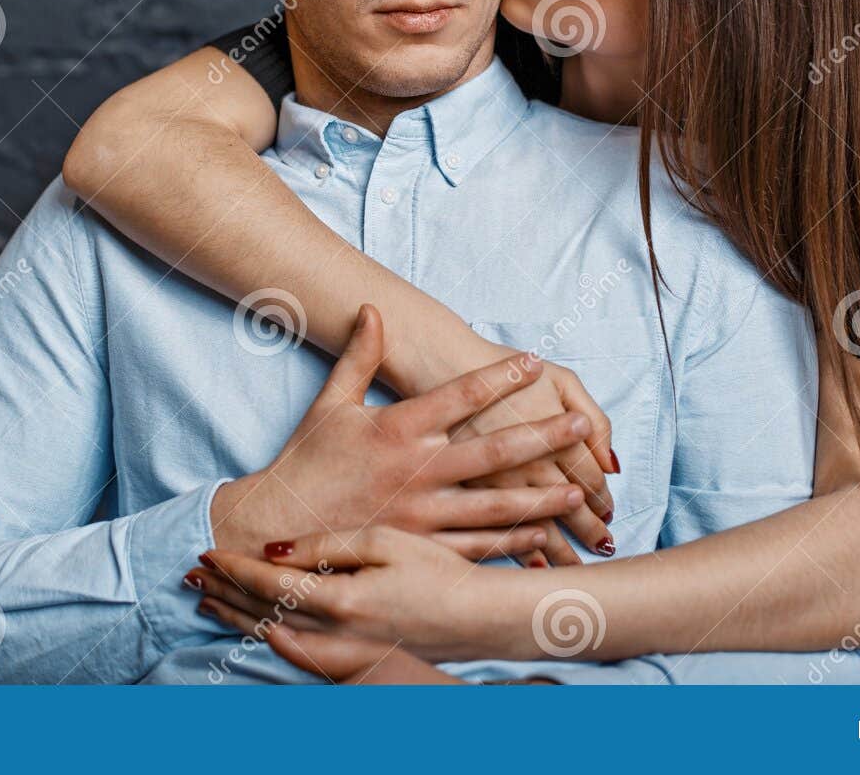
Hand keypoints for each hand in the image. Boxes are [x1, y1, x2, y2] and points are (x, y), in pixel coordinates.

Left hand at [194, 526, 517, 662]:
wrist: (482, 619)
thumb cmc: (440, 572)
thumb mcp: (385, 542)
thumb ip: (327, 545)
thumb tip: (275, 551)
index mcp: (339, 602)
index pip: (267, 585)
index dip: (232, 567)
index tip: (205, 550)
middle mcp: (335, 638)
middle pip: (261, 616)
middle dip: (223, 593)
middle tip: (191, 575)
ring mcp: (345, 658)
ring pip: (274, 641)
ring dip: (239, 620)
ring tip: (210, 602)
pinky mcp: (357, 665)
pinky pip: (300, 658)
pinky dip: (271, 643)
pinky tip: (261, 632)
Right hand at [210, 305, 591, 559]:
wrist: (277, 525)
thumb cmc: (306, 461)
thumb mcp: (331, 402)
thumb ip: (360, 356)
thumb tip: (371, 308)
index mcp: (399, 428)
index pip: (461, 395)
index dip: (501, 376)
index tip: (534, 361)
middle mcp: (417, 469)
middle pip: (494, 450)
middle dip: (544, 436)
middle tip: (582, 425)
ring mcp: (422, 514)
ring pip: (495, 505)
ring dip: (540, 497)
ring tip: (579, 489)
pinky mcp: (420, 550)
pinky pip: (475, 546)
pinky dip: (511, 542)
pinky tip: (543, 537)